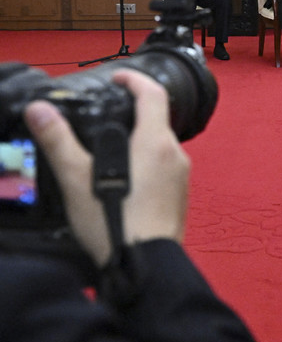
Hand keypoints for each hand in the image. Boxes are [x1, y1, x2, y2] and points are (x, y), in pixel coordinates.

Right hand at [23, 70, 189, 266]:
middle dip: (135, 112)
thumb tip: (40, 110)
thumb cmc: (116, 222)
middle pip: (158, 119)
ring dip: (141, 140)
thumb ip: (59, 141)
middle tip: (111, 113)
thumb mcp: (77, 179)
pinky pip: (165, 167)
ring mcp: (181, 175)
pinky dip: (148, 162)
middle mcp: (174, 153)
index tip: (119, 76)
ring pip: (161, 145)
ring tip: (112, 151)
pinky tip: (126, 180)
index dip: (135, 79)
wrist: (147, 265)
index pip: (152, 94)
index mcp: (155, 141)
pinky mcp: (180, 194)